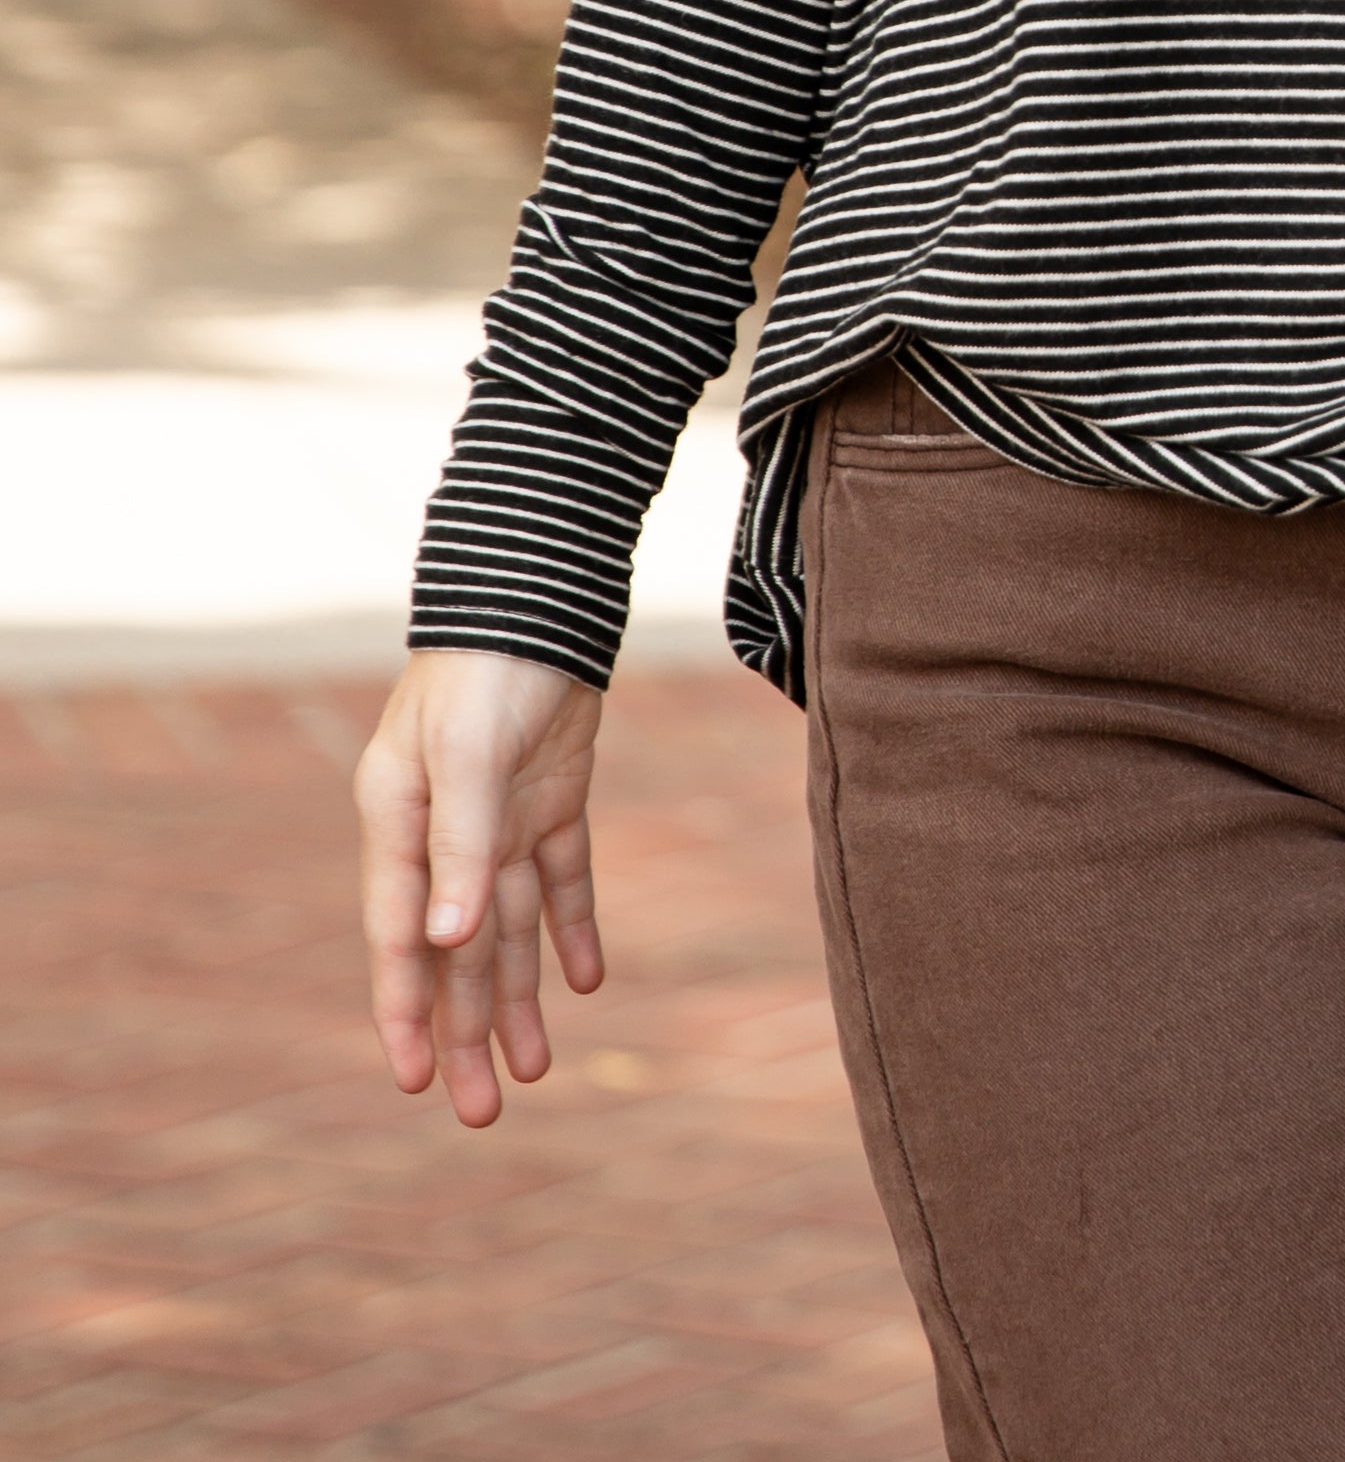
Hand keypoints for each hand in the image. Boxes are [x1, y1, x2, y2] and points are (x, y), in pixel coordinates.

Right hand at [355, 648, 606, 1128]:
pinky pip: (562, 879)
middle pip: (455, 950)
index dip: (407, 1010)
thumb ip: (458, 844)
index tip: (412, 1083)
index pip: (399, 935)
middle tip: (482, 1115)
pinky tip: (588, 982)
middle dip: (467, 1032)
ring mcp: (500, 816)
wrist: (541, 587)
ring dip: (520, 998)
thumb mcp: (466, 752)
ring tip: (537, 1072)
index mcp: (399, 820)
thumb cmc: (487, 663)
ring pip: (508, 929)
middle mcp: (444, 830)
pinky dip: (573, 928)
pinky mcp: (553, 797)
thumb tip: (447, 940)